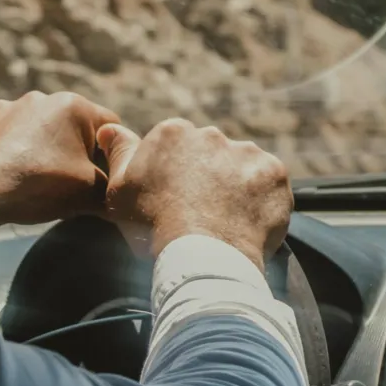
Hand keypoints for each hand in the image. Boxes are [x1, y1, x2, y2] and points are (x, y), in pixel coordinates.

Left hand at [0, 91, 119, 238]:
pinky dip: (13, 150)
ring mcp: (7, 107)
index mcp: (73, 105)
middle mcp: (41, 97)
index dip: (112, 154)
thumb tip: (124, 192)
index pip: (110, 127)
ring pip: (39, 129)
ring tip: (37, 178)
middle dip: (75, 149)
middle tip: (70, 180)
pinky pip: (7, 134)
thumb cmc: (41, 186)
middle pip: (73, 126)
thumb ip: (114, 185)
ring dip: (43, 147)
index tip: (103, 176)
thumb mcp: (92, 192)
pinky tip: (11, 173)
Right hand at [96, 119, 292, 266]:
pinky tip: (247, 222)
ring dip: (237, 185)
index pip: (178, 147)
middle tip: (203, 212)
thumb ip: (120, 153)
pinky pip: (270, 184)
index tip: (176, 201)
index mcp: (173, 134)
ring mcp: (248, 152)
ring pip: (243, 166)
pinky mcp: (275, 173)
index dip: (177, 177)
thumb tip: (110, 128)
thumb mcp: (120, 190)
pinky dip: (263, 200)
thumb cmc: (153, 228)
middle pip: (212, 153)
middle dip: (209, 176)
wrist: (202, 257)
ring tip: (226, 221)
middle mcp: (212, 135)